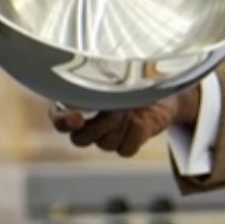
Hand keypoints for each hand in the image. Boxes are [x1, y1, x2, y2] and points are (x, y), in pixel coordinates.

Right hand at [48, 86, 200, 157]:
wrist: (165, 93)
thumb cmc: (138, 77)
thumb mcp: (122, 73)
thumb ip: (105, 77)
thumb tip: (100, 73)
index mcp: (79, 104)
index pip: (59, 119)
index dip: (63, 122)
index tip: (77, 117)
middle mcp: (88, 124)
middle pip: (80, 139)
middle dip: (102, 124)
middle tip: (118, 108)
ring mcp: (106, 137)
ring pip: (105, 144)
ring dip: (121, 127)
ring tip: (133, 110)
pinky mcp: (126, 145)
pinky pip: (125, 150)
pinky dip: (136, 135)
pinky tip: (142, 120)